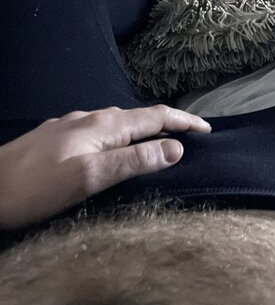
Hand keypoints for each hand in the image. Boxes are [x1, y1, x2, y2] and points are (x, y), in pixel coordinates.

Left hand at [0, 105, 211, 229]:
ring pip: (117, 125)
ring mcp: (69, 128)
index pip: (155, 116)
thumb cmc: (34, 188)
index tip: (208, 131)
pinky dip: (119, 140)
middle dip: (167, 125)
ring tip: (157, 147)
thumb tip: (176, 148)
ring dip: (142, 133)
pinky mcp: (55, 141)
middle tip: (190, 140)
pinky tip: (111, 154)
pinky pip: (99, 134)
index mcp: (102, 126)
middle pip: (138, 117)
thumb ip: (133, 161)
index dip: (184, 122)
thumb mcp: (89, 178)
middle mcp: (88, 119)